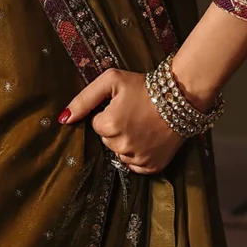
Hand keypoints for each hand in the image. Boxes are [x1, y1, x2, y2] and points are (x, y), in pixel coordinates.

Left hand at [58, 68, 183, 174]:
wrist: (182, 95)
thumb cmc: (144, 86)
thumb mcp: (111, 81)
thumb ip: (83, 99)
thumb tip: (63, 119)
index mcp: (108, 125)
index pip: (97, 125)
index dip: (108, 114)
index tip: (123, 106)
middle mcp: (122, 145)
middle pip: (107, 141)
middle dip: (116, 129)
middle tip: (134, 114)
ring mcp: (138, 158)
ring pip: (120, 153)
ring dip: (126, 142)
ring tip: (142, 126)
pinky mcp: (153, 166)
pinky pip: (135, 165)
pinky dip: (138, 155)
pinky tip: (147, 139)